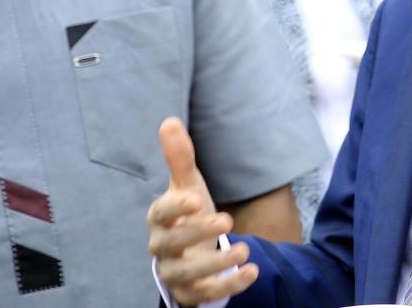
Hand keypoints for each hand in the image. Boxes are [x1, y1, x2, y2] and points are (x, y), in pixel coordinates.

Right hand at [149, 118, 258, 304]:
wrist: (190, 253)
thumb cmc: (188, 214)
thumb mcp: (188, 186)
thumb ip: (180, 158)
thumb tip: (169, 121)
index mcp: (159, 218)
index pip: (160, 212)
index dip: (175, 207)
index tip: (195, 200)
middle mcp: (162, 247)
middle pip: (170, 244)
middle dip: (197, 233)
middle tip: (227, 220)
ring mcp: (175, 273)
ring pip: (187, 274)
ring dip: (216, 265)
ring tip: (245, 249)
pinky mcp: (190, 293)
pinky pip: (205, 294)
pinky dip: (229, 286)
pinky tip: (252, 272)